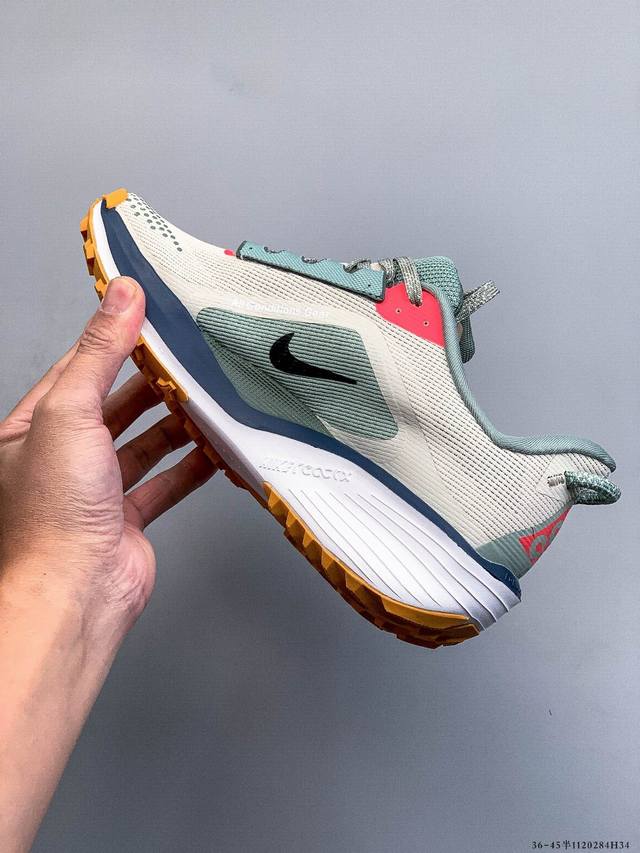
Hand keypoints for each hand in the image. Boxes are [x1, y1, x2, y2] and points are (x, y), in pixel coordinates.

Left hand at [0, 276, 216, 629]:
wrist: (74, 592)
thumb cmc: (52, 513)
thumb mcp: (70, 411)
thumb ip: (99, 352)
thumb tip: (121, 296)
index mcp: (31, 431)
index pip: (76, 371)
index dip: (112, 343)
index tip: (148, 318)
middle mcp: (60, 460)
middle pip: (114, 407)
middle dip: (152, 385)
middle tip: (189, 360)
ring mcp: (95, 492)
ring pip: (143, 444)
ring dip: (176, 424)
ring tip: (209, 399)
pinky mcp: (127, 520)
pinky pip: (165, 483)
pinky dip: (191, 466)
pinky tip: (215, 449)